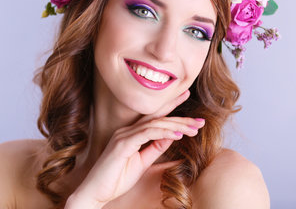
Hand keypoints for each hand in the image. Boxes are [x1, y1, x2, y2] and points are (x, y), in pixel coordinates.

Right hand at [65, 90, 205, 207]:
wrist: (95, 192)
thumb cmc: (115, 179)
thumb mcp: (141, 162)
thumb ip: (154, 148)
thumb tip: (170, 136)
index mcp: (130, 133)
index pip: (154, 118)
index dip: (172, 108)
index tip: (189, 103)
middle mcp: (126, 130)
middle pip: (157, 118)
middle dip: (180, 116)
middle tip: (200, 119)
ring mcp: (123, 136)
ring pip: (155, 124)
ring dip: (177, 125)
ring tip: (194, 128)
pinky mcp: (122, 144)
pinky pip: (147, 134)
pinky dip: (164, 132)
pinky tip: (178, 134)